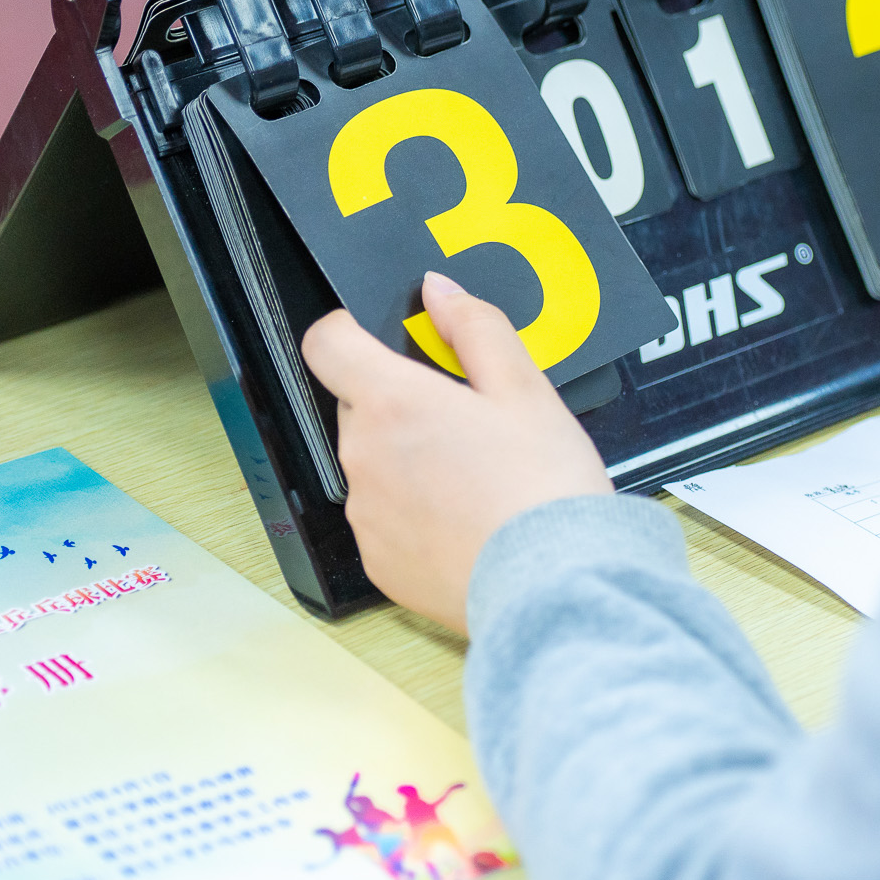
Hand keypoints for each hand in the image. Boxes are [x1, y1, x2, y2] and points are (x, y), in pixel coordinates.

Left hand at [301, 272, 613, 632]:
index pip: (327, 343)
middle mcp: (363, 457)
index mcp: (393, 403)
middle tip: (464, 421)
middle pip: (358, 406)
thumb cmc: (542, 488)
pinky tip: (464, 520)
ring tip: (473, 479)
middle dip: (398, 403)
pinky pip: (383, 520)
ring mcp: (365, 514)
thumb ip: (475, 328)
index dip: (349, 331)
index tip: (378, 338)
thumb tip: (438, 293)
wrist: (552, 585)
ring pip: (372, 464)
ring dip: (406, 460)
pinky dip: (413, 514)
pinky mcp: (377, 561)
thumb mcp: (525, 389)